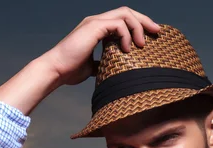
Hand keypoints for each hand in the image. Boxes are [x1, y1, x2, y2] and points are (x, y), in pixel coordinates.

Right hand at [41, 7, 159, 85]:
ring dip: (138, 27)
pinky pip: (118, 24)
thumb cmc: (69, 70)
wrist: (55, 70)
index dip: (138, 25)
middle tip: (157, 32)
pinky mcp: (94, 27)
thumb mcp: (91, 67)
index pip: (122, 19)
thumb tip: (113, 70)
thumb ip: (102, 63)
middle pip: (127, 11)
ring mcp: (94, 22)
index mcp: (96, 28)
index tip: (150, 37)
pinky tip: (128, 49)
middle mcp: (96, 21)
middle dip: (144, 20)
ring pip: (125, 14)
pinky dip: (127, 35)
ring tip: (142, 44)